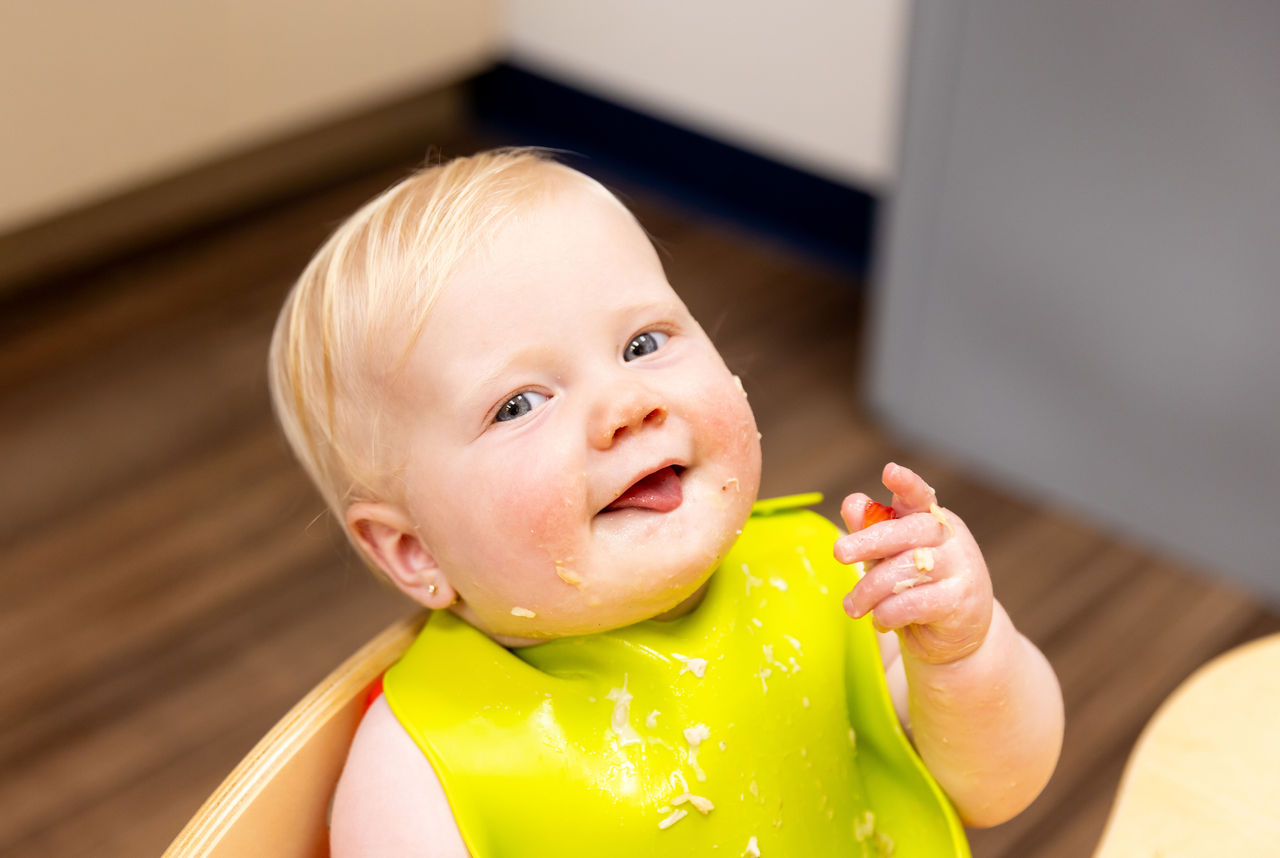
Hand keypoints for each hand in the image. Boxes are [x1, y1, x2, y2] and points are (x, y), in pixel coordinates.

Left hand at [833, 463, 992, 664]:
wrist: (957, 634)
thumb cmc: (918, 586)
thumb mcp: (891, 556)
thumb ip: (871, 530)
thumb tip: (852, 503)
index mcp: (931, 519)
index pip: (919, 495)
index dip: (906, 484)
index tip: (889, 471)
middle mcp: (949, 539)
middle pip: (907, 531)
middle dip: (868, 541)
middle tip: (839, 553)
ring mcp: (960, 568)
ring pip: (904, 571)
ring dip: (869, 591)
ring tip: (852, 607)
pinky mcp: (960, 601)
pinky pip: (913, 603)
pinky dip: (888, 613)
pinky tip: (881, 619)